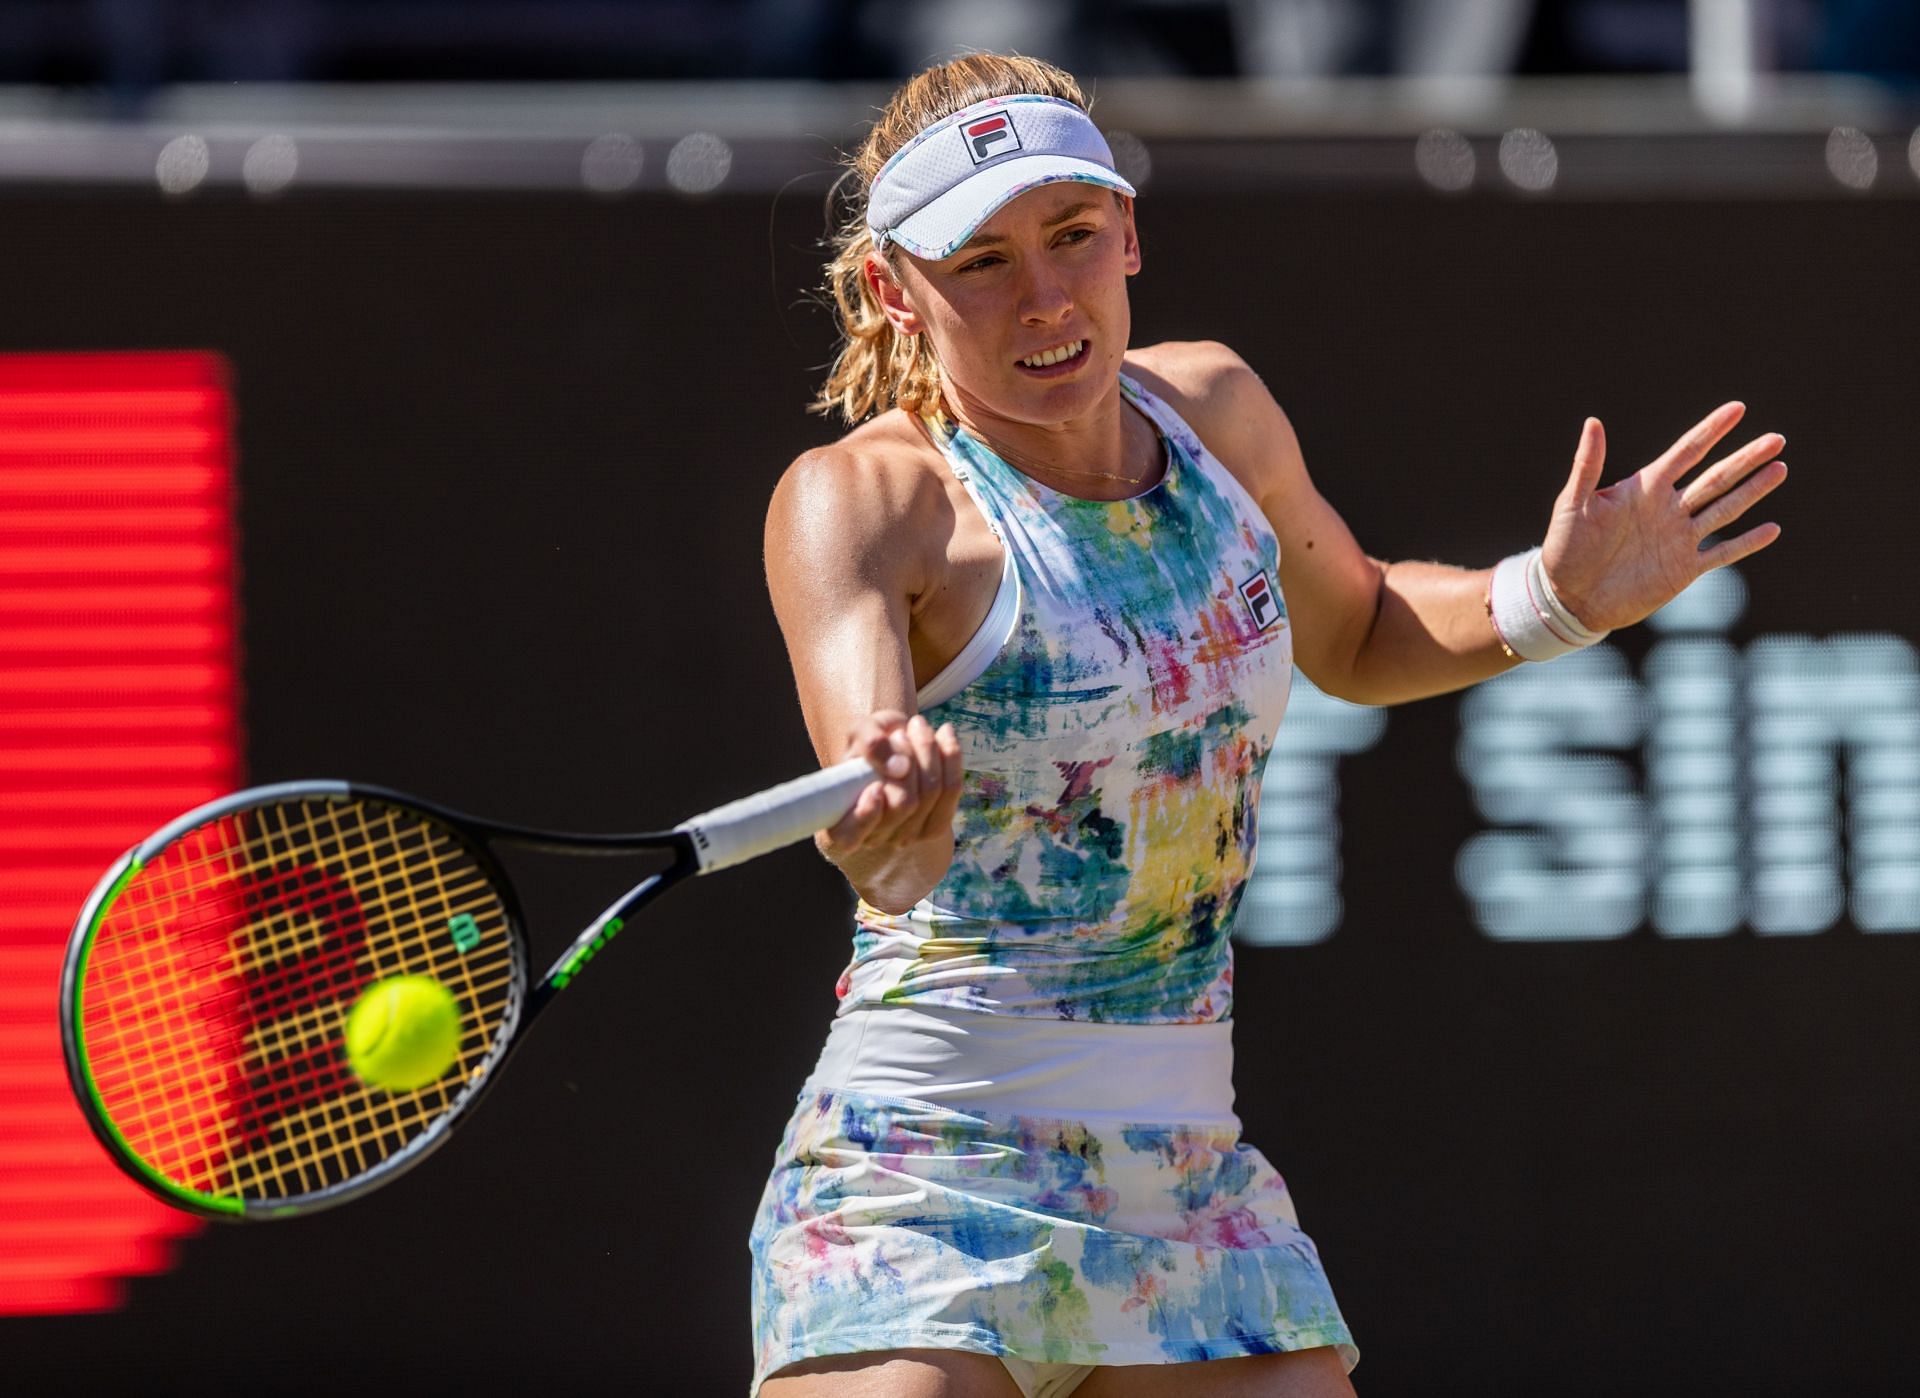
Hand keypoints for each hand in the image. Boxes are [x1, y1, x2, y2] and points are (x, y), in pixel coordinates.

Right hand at [818, 712, 963, 908]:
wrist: (894, 748)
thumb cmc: (869, 746)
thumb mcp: (860, 733)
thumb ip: (870, 744)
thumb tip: (899, 767)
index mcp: (840, 827)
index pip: (848, 836)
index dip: (865, 815)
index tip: (875, 786)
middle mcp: (872, 839)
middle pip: (903, 804)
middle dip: (907, 758)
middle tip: (899, 732)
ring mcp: (905, 837)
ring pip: (930, 793)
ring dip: (927, 750)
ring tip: (915, 727)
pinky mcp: (935, 827)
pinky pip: (952, 789)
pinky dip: (951, 756)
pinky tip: (945, 733)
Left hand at [1540, 402, 1786, 631]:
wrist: (1567, 598)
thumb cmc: (1563, 548)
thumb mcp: (1572, 504)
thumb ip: (1587, 466)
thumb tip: (1593, 422)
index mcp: (1644, 488)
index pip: (1686, 452)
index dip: (1711, 430)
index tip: (1737, 408)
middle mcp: (1667, 509)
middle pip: (1716, 477)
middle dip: (1746, 458)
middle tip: (1776, 439)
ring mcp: (1678, 539)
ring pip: (1725, 509)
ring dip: (1753, 490)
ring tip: (1780, 468)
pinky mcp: (1683, 569)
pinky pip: (1722, 553)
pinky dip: (1747, 542)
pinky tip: (1772, 529)